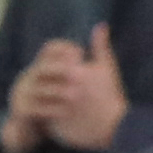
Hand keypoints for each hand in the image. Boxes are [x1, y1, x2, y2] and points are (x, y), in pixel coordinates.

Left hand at [9, 37, 127, 152]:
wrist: (117, 127)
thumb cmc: (110, 95)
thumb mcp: (107, 68)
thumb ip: (100, 46)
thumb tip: (100, 25)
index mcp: (75, 73)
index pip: (45, 64)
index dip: (44, 68)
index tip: (48, 73)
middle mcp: (66, 90)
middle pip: (37, 83)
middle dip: (36, 84)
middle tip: (40, 88)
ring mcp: (60, 109)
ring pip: (36, 101)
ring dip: (36, 101)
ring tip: (41, 102)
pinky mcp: (56, 126)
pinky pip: (39, 118)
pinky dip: (39, 116)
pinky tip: (45, 115)